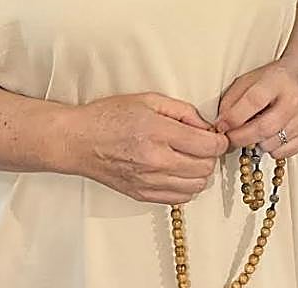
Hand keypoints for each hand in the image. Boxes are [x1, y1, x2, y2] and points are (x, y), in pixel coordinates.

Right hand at [66, 93, 227, 204]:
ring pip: (196, 186)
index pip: (208, 146)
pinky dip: (185, 186)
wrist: (78, 141)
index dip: (219, 141)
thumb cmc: (109, 116)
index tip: (217, 136)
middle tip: (202, 145)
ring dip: (199, 172)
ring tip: (189, 158)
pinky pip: (179, 198)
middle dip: (210, 155)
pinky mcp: (142, 194)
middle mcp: (155, 160)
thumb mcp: (149, 99)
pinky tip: (177, 172)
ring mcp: (148, 181)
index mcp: (158, 132)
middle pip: (205, 168)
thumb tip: (206, 126)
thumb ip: (182, 111)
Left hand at [215, 59, 297, 159]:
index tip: (221, 125)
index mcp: (278, 80)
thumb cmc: (276, 77)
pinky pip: (282, 153)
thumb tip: (221, 124)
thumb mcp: (250, 78)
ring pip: (271, 144)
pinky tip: (270, 135)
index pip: (253, 101)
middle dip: (240, 137)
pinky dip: (271, 148)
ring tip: (254, 130)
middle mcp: (295, 100)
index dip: (233, 117)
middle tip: (230, 138)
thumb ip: (233, 98)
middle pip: (263, 128)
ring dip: (256, 142)